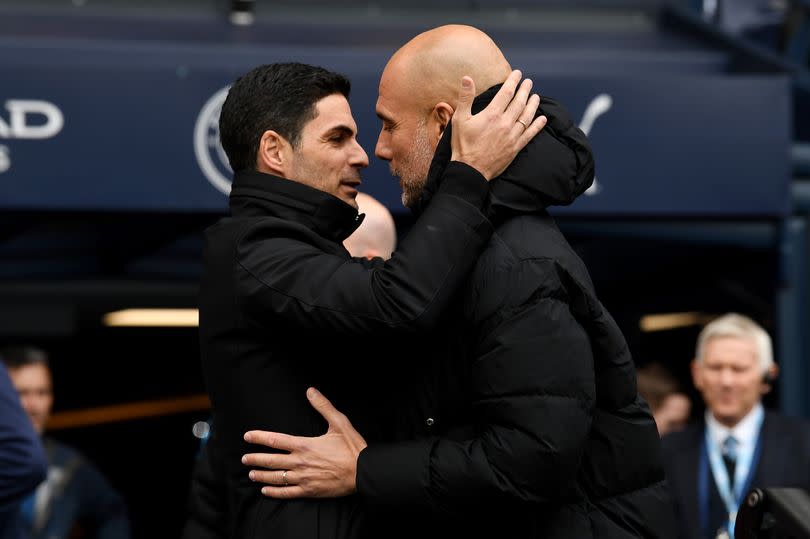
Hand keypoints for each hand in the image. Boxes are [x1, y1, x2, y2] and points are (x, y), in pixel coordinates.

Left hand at [242, 387, 366, 498]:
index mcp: (305, 445)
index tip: (247, 436)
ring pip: (276, 477)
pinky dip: (274, 492)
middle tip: (244, 458)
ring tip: (251, 474)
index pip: (275, 440)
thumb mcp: (339, 422)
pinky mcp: (309, 491)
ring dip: (261, 475)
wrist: (363, 472)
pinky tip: (266, 490)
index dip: (259, 438)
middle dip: (255, 459)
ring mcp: (303, 478)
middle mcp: (300, 462)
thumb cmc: (352, 447)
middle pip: (271, 460)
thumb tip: (310, 391)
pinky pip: (287, 493)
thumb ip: (323, 406)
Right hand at [451, 69, 545, 179]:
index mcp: (492, 115)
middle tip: (529, 82)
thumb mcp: (460, 119)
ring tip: (536, 96)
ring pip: (527, 116)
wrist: (470, 170)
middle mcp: (505, 123)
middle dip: (525, 90)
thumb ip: (466, 98)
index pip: (506, 92)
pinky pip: (530, 134)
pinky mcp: (515, 148)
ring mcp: (512, 136)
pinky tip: (542, 119)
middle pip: (519, 102)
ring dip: (533, 105)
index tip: (518, 74)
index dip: (513, 81)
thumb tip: (467, 78)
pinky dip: (537, 126)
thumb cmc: (463, 145)